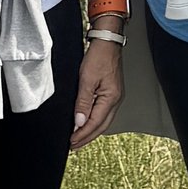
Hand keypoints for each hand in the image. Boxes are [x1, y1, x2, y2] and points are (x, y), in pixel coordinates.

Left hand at [72, 33, 122, 147]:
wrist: (107, 42)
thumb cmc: (98, 57)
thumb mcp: (86, 79)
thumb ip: (83, 102)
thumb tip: (79, 122)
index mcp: (111, 98)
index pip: (95, 123)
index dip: (83, 134)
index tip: (72, 142)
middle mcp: (116, 100)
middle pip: (102, 126)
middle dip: (87, 137)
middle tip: (73, 146)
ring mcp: (115, 97)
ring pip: (103, 121)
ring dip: (90, 131)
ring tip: (78, 138)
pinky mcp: (111, 93)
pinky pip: (103, 113)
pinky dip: (94, 121)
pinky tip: (86, 123)